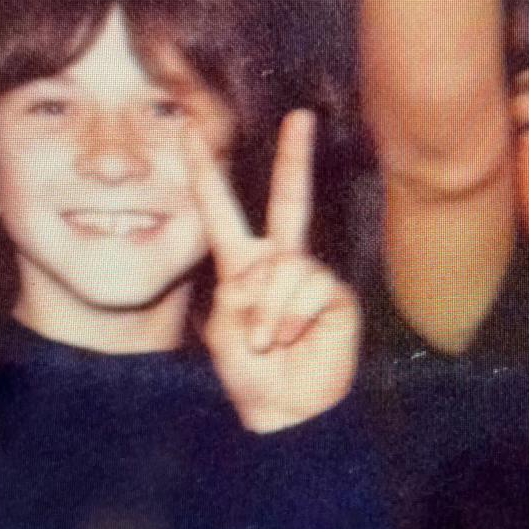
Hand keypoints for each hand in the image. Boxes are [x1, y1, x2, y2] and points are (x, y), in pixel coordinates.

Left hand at [184, 111, 360, 433]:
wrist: (286, 412)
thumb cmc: (251, 374)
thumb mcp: (222, 328)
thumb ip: (238, 291)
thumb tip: (276, 269)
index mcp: (243, 266)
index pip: (221, 212)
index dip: (206, 173)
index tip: (192, 132)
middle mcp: (281, 262)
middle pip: (289, 200)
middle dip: (296, 158)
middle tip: (301, 116)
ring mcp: (312, 277)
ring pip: (286, 266)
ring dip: (267, 312)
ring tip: (266, 343)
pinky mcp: (336, 296)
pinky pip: (307, 287)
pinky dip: (289, 317)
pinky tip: (290, 340)